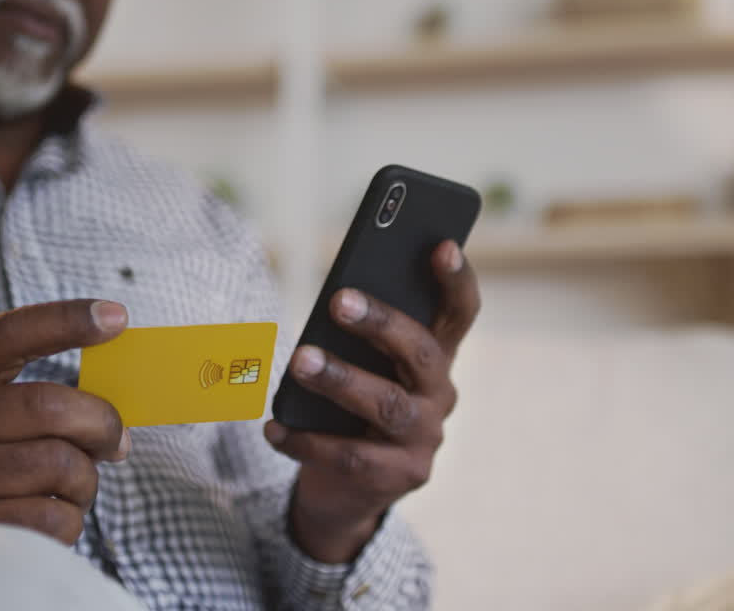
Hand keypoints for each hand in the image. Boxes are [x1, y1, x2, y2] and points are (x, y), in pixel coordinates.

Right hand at [0, 300, 131, 606]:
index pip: (6, 335)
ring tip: (73, 487)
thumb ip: (11, 393)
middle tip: (115, 440)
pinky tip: (49, 518)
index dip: (66, 320)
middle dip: (102, 423)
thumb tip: (108, 410)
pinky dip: (70, 519)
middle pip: (52, 407)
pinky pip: (53, 519)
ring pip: (62, 468)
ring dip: (86, 481)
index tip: (116, 316)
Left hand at [265, 241, 479, 562]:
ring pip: (387, 405)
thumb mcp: (360, 366)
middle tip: (338, 299)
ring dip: (341, 380)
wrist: (348, 488)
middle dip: (380, 323)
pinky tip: (273, 426)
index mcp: (435, 357)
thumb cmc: (350, 406)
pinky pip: (349, 456)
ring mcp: (424, 440)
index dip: (457, 280)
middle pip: (419, 353)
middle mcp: (439, 395)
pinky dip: (306, 440)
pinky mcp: (398, 478)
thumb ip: (358, 337)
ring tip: (299, 361)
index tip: (441, 245)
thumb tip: (335, 300)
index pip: (459, 313)